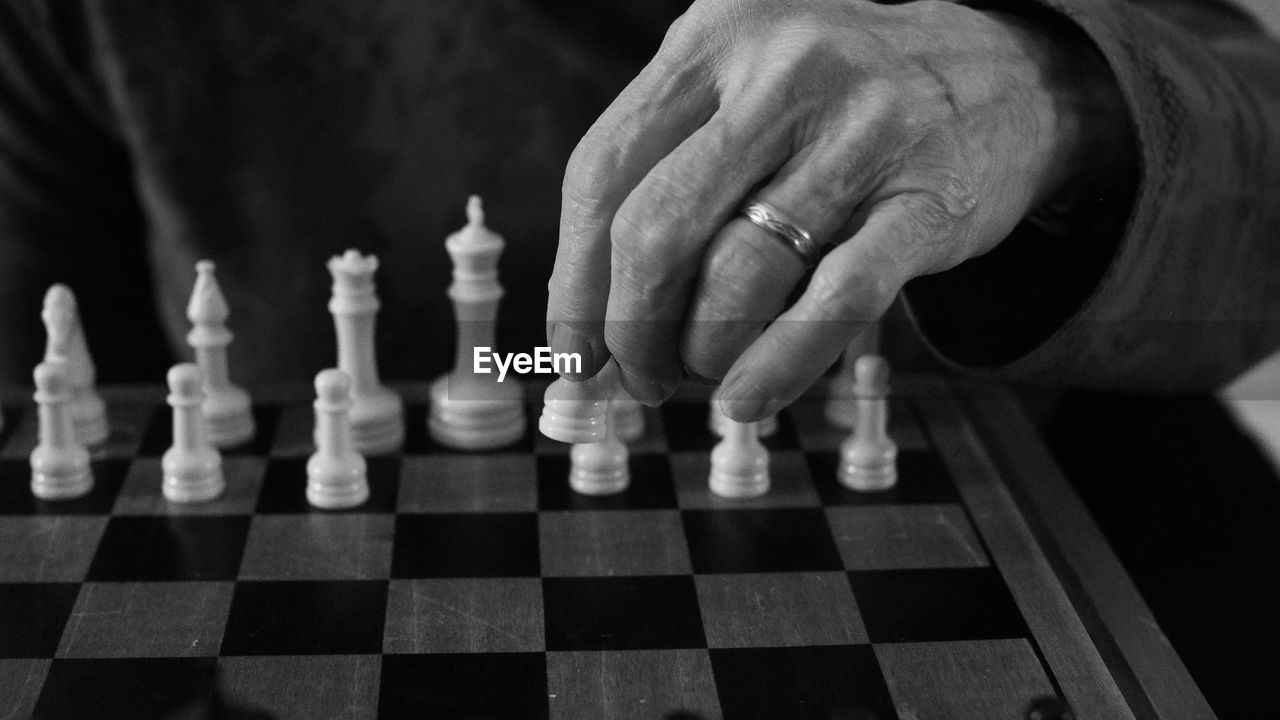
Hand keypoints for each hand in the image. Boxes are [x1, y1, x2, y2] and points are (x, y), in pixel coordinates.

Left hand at [547, 0, 1124, 418]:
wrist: (1005, 79)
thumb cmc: (837, 107)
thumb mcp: (742, 94)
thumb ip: (665, 178)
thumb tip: (584, 322)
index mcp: (715, 36)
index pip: (603, 172)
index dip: (573, 280)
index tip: (571, 350)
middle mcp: (782, 71)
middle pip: (656, 231)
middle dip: (630, 329)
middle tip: (639, 376)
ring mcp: (862, 133)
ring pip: (739, 278)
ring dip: (705, 352)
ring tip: (708, 370)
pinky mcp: (928, 202)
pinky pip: (832, 306)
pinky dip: (775, 368)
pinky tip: (746, 401)